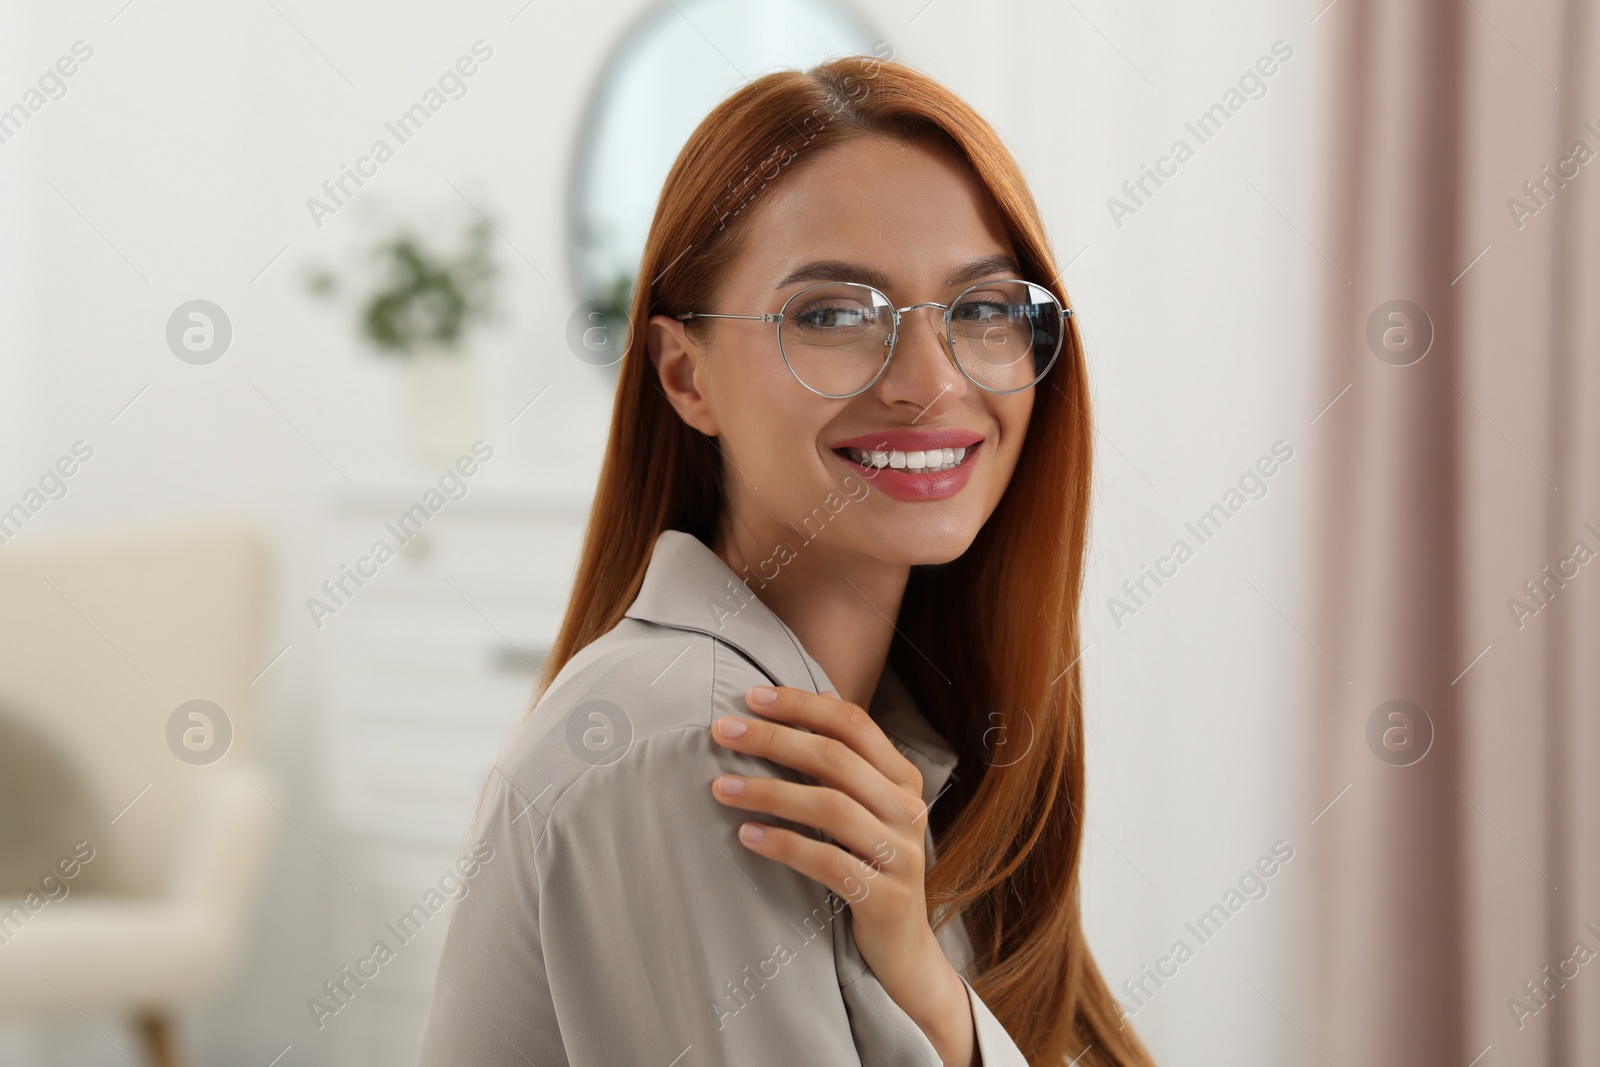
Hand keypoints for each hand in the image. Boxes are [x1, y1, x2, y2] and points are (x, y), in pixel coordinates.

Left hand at [710, 684, 976, 1066]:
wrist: (905, 950)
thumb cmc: (873, 866)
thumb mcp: (869, 807)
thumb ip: (850, 758)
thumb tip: (822, 692)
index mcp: (904, 779)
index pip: (853, 723)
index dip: (801, 705)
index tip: (750, 696)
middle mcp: (908, 809)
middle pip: (836, 759)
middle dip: (773, 739)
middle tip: (720, 731)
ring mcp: (901, 854)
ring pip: (830, 807)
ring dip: (768, 791)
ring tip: (721, 787)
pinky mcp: (885, 897)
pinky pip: (827, 862)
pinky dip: (783, 845)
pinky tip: (746, 835)